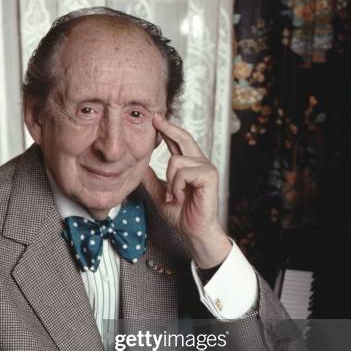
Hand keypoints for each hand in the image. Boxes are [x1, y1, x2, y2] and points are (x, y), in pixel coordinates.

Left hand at [142, 114, 231, 268]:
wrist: (193, 232)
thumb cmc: (182, 215)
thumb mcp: (160, 194)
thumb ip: (152, 179)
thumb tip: (140, 165)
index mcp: (190, 166)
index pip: (178, 143)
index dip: (167, 130)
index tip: (156, 119)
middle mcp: (200, 163)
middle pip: (183, 138)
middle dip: (168, 127)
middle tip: (155, 117)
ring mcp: (207, 168)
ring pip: (176, 161)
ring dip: (170, 182)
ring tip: (174, 197)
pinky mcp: (209, 175)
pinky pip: (183, 172)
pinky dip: (176, 187)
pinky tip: (180, 197)